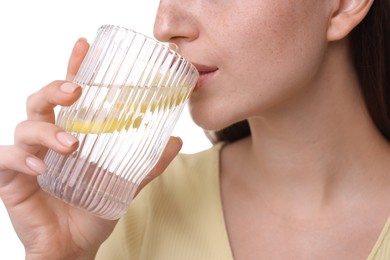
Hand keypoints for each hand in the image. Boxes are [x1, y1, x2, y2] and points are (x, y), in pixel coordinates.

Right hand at [0, 38, 181, 259]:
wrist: (76, 245)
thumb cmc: (95, 207)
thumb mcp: (126, 182)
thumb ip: (148, 162)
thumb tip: (176, 141)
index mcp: (73, 133)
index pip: (70, 95)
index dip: (74, 69)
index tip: (83, 46)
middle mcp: (49, 139)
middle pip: (41, 101)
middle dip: (55, 90)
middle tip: (76, 91)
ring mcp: (29, 157)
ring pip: (25, 127)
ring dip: (47, 131)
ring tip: (72, 144)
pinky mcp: (12, 179)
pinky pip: (6, 160)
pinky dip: (20, 159)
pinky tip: (40, 167)